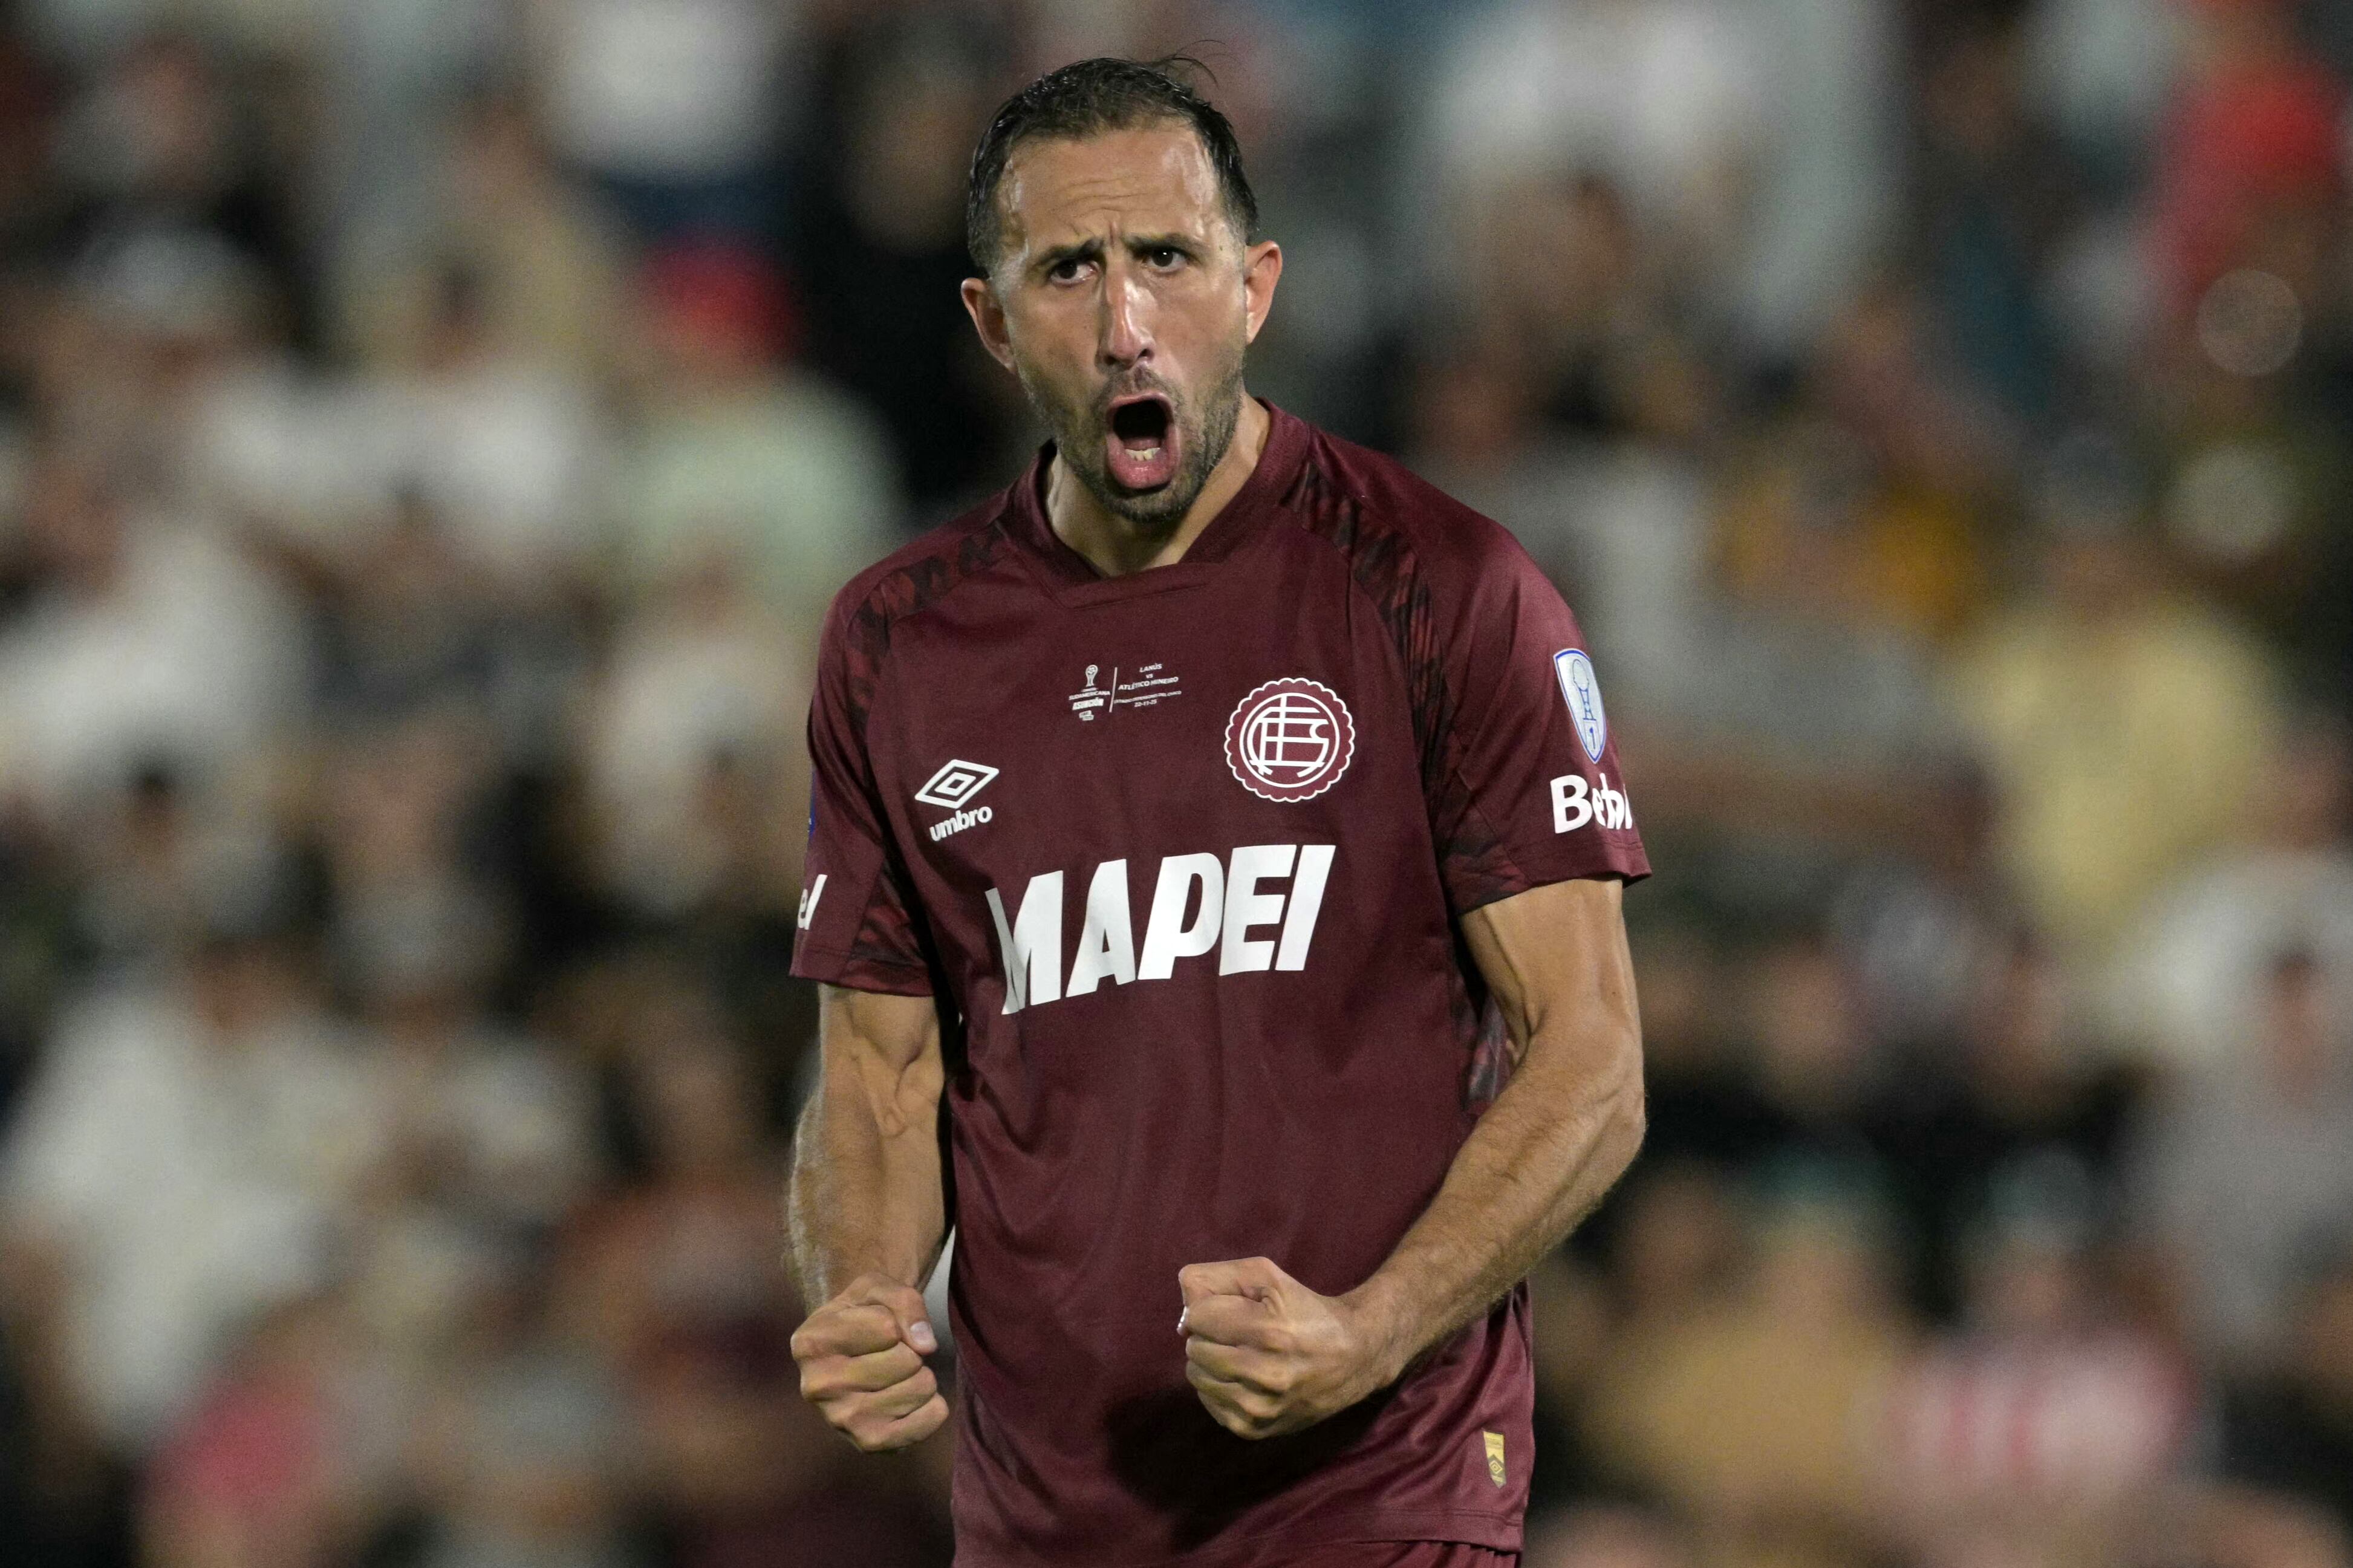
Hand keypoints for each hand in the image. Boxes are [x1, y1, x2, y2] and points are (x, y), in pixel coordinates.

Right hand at [790, 1274, 948, 1451]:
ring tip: (897, 1374)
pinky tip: (909, 1397)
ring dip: (921, 1375)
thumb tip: (926, 1346)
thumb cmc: (863, 1313)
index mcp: (810, 1344)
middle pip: (906, 1361)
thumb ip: (904, 1301)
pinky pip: (930, 1419)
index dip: (894, 1322)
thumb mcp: (876, 1287)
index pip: (887, 1328)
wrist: (850, 1351)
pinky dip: (933, 1404)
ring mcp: (841, 1420)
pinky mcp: (869, 1443)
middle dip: (910, 1350)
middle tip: (890, 1353)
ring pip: (921, 1388)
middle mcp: (816, 1388)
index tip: (877, 1326)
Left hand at [1177, 1256, 1401, 1439]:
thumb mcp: (1265, 1276)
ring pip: (1196, 1376)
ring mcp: (1259, 1408)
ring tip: (1242, 1353)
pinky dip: (1218, 1385)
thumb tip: (1182, 1319)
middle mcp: (1264, 1374)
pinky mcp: (1254, 1429)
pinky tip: (1244, 1376)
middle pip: (1194, 1348)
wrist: (1353, 1357)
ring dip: (1211, 1360)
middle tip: (1239, 1332)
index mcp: (1269, 1331)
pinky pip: (1207, 1401)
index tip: (1234, 1310)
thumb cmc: (1304, 1309)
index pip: (1197, 1316)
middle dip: (1209, 1334)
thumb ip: (1213, 1279)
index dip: (1210, 1308)